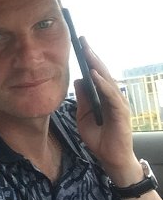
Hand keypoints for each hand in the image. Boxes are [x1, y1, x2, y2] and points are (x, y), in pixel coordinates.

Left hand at [74, 37, 138, 178]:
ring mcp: (118, 103)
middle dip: (92, 55)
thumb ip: (83, 99)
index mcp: (104, 96)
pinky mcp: (121, 113)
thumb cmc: (99, 139)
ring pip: (107, 80)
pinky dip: (102, 84)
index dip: (89, 59)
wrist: (111, 159)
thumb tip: (79, 80)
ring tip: (87, 52)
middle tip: (82, 40)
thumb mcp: (83, 116)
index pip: (96, 73)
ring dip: (97, 65)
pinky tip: (94, 75)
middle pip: (102, 72)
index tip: (79, 44)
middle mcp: (113, 96)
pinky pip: (110, 95)